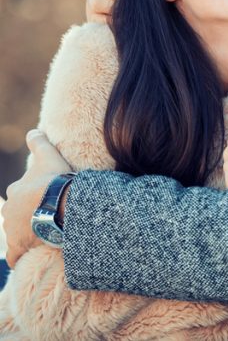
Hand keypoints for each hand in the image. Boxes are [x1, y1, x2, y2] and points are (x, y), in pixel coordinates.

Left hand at [2, 130, 71, 267]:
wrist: (61, 205)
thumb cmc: (55, 180)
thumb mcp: (49, 155)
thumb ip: (39, 143)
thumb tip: (33, 130)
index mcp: (15, 191)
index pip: (19, 192)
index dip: (31, 194)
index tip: (43, 196)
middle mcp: (9, 211)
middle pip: (17, 213)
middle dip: (27, 214)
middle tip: (46, 214)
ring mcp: (12, 231)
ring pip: (16, 233)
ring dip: (26, 233)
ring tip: (45, 232)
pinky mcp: (18, 247)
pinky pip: (15, 255)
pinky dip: (20, 255)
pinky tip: (29, 255)